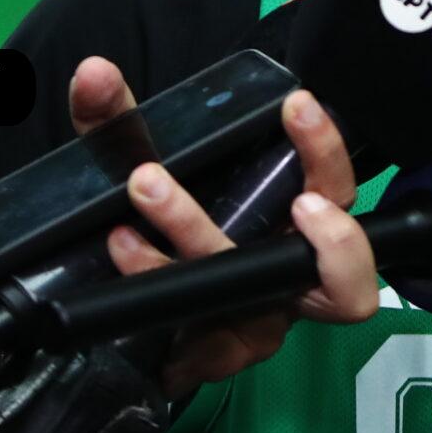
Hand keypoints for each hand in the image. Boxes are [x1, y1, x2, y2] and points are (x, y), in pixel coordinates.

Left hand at [68, 56, 378, 396]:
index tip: (294, 108)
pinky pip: (199, 341)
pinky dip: (155, 295)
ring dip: (192, 246)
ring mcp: (257, 323)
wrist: (132, 314)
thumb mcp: (143, 166)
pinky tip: (121, 266)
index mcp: (297, 223)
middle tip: (229, 181)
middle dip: (284, 222)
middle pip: (330, 267)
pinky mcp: (216, 357)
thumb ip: (120, 124)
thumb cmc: (164, 229)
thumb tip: (92, 75)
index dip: (326, 150)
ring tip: (127, 225)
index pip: (339, 186)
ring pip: (249, 297)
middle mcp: (289, 276)